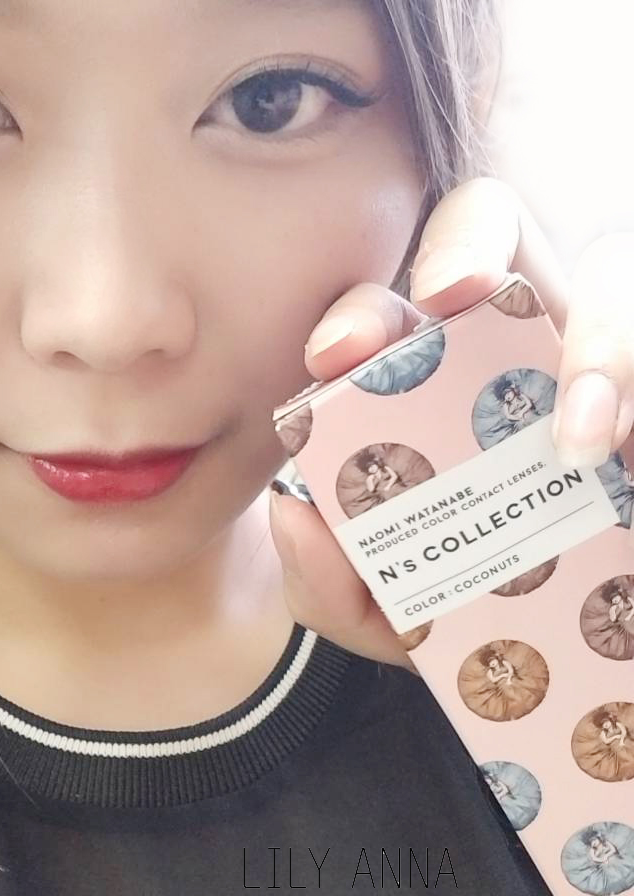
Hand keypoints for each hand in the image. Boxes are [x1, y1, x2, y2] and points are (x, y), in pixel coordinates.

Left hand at [269, 176, 633, 669]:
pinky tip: (617, 451)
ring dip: (599, 334)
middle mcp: (524, 341)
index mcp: (439, 381)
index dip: (365, 309)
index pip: (397, 305)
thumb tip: (294, 511)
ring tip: (578, 441)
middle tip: (446, 299)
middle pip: (490, 226)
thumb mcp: (398, 626)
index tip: (335, 355)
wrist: (599, 670)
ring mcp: (606, 363)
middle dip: (461, 245)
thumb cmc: (492, 620)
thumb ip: (331, 586)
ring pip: (609, 268)